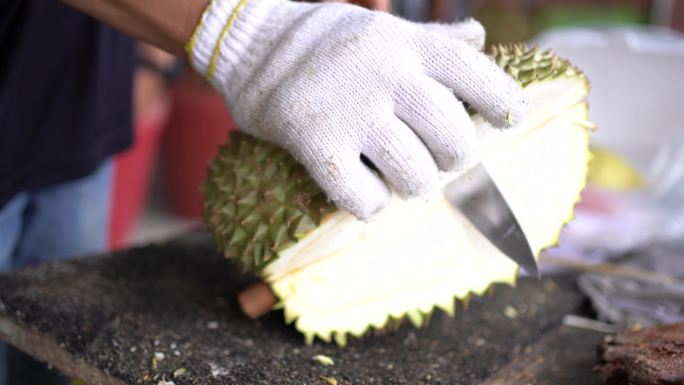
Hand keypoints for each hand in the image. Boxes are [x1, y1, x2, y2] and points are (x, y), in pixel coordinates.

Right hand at [188, 0, 524, 218]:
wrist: (255, 48)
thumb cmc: (332, 47)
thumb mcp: (384, 32)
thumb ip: (434, 41)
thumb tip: (480, 37)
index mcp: (407, 44)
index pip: (475, 72)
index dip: (500, 102)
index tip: (507, 121)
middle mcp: (386, 75)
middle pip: (454, 138)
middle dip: (455, 160)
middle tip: (438, 160)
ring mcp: (350, 111)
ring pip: (416, 176)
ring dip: (416, 188)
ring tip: (402, 180)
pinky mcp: (316, 143)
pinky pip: (364, 198)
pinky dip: (372, 206)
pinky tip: (366, 194)